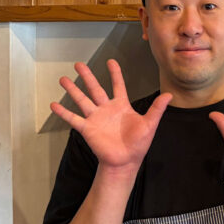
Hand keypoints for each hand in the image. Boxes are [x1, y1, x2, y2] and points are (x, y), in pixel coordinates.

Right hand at [49, 60, 170, 172]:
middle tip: (78, 64)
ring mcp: (95, 118)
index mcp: (121, 106)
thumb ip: (157, 109)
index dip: (115, 73)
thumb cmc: (138, 145)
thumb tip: (169, 95)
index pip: (118, 85)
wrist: (125, 162)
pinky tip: (54, 105)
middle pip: (95, 88)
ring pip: (82, 100)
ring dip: (73, 90)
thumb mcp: (150, 124)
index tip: (110, 61)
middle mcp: (106, 109)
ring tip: (63, 79)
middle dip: (87, 76)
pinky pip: (74, 119)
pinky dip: (63, 113)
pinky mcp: (88, 129)